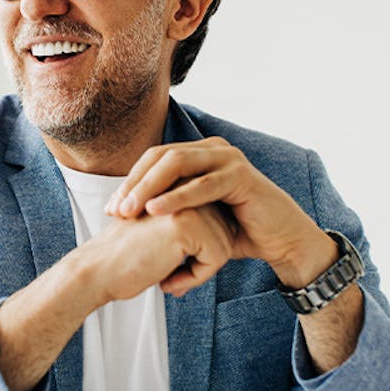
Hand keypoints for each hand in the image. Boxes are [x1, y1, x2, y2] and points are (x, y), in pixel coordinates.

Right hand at [69, 202, 235, 305]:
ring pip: (224, 246)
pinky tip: (167, 279)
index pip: (218, 222)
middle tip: (166, 269)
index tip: (169, 260)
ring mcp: (185, 202)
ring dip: (199, 270)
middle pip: (226, 233)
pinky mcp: (186, 222)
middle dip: (203, 260)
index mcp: (178, 186)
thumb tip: (234, 232)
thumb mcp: (166, 232)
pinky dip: (197, 277)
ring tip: (165, 273)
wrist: (98, 271)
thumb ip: (195, 223)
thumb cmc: (129, 257)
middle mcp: (184, 188)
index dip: (200, 250)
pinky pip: (217, 258)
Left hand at [106, 137, 330, 285]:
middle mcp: (212, 149)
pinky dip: (177, 197)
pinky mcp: (241, 175)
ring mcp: (227, 158)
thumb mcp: (194, 215)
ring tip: (129, 210)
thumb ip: (167, 206)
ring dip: (149, 188)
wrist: (279, 241)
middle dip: (133, 184)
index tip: (110, 209)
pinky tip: (156, 210)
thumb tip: (127, 214)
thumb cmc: (235, 230)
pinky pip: (203, 184)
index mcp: (198, 154)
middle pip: (160, 157)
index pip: (153, 159)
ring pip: (177, 165)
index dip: (129, 182)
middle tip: (114, 210)